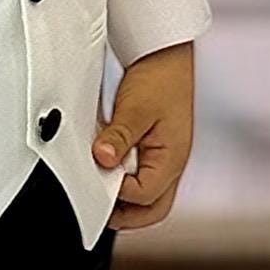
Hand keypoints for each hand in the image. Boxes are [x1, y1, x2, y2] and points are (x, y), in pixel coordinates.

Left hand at [92, 41, 195, 230]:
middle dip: (125, 214)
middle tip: (97, 208)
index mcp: (173, 158)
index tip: (100, 175)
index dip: (120, 193)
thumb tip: (104, 160)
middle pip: (152, 208)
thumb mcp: (136, 107)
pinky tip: (107, 168)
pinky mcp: (154, 150)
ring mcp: (164, 158)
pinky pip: (140, 176)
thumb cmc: (159, 77)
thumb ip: (120, 136)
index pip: (146, 196)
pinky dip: (123, 180)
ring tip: (99, 187)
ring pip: (147, 196)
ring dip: (124, 198)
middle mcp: (172, 163)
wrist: (165, 55)